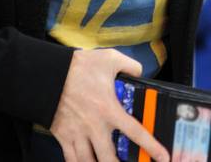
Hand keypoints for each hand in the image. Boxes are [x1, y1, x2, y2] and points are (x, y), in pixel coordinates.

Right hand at [50, 49, 169, 161]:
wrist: (47, 74)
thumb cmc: (78, 67)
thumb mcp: (111, 59)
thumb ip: (131, 67)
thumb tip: (140, 75)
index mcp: (109, 109)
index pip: (135, 132)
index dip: (151, 147)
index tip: (163, 158)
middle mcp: (94, 127)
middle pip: (109, 159)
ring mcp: (77, 134)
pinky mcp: (62, 136)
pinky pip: (71, 159)